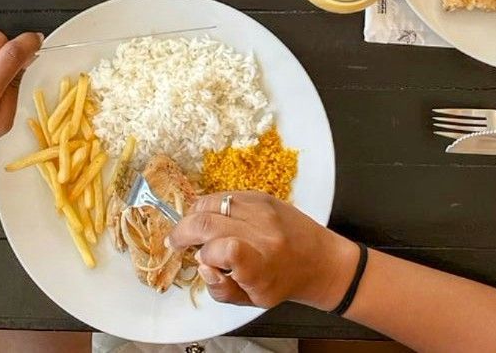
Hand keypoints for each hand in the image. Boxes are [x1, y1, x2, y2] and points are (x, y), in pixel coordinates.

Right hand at [167, 191, 357, 309]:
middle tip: (175, 243)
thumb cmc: (283, 284)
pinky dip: (209, 207)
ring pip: (210, 203)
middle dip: (183, 232)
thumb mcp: (252, 300)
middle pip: (208, 222)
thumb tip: (201, 266)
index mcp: (262, 265)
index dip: (205, 254)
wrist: (320, 260)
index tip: (199, 260)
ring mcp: (262, 210)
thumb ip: (220, 290)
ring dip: (193, 216)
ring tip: (191, 230)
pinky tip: (211, 220)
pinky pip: (223, 195)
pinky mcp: (262, 196)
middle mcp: (262, 233)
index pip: (227, 249)